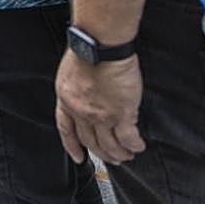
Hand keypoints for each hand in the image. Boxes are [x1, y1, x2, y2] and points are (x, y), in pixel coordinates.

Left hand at [55, 49, 144, 164]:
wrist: (99, 45)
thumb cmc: (87, 49)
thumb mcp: (71, 72)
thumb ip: (77, 88)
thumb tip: (85, 94)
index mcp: (66, 99)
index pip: (66, 129)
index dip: (72, 145)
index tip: (78, 156)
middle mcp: (81, 111)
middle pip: (90, 141)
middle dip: (101, 153)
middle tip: (111, 158)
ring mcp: (100, 115)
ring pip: (109, 144)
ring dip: (119, 153)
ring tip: (127, 155)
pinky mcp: (121, 113)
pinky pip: (128, 138)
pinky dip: (134, 145)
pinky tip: (138, 146)